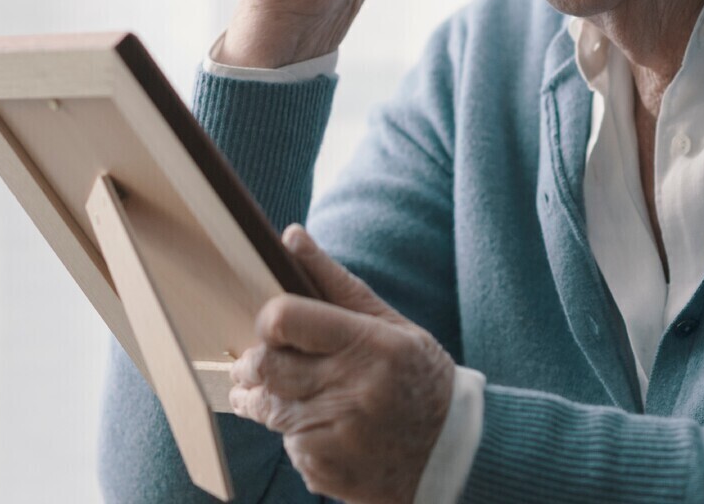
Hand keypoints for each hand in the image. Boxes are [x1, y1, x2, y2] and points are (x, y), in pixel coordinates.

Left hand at [229, 226, 455, 503]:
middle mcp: (351, 391)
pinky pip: (286, 444)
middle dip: (254, 364)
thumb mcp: (389, 325)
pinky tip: (328, 429)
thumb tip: (290, 235)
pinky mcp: (322, 469)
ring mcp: (334, 435)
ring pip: (267, 409)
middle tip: (262, 362)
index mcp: (370, 344)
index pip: (285, 320)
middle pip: (263, 367)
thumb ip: (334, 282)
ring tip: (303, 395)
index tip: (273, 326)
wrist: (449, 452)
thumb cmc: (418, 376)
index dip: (268, 321)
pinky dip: (298, 435)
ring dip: (271, 400)